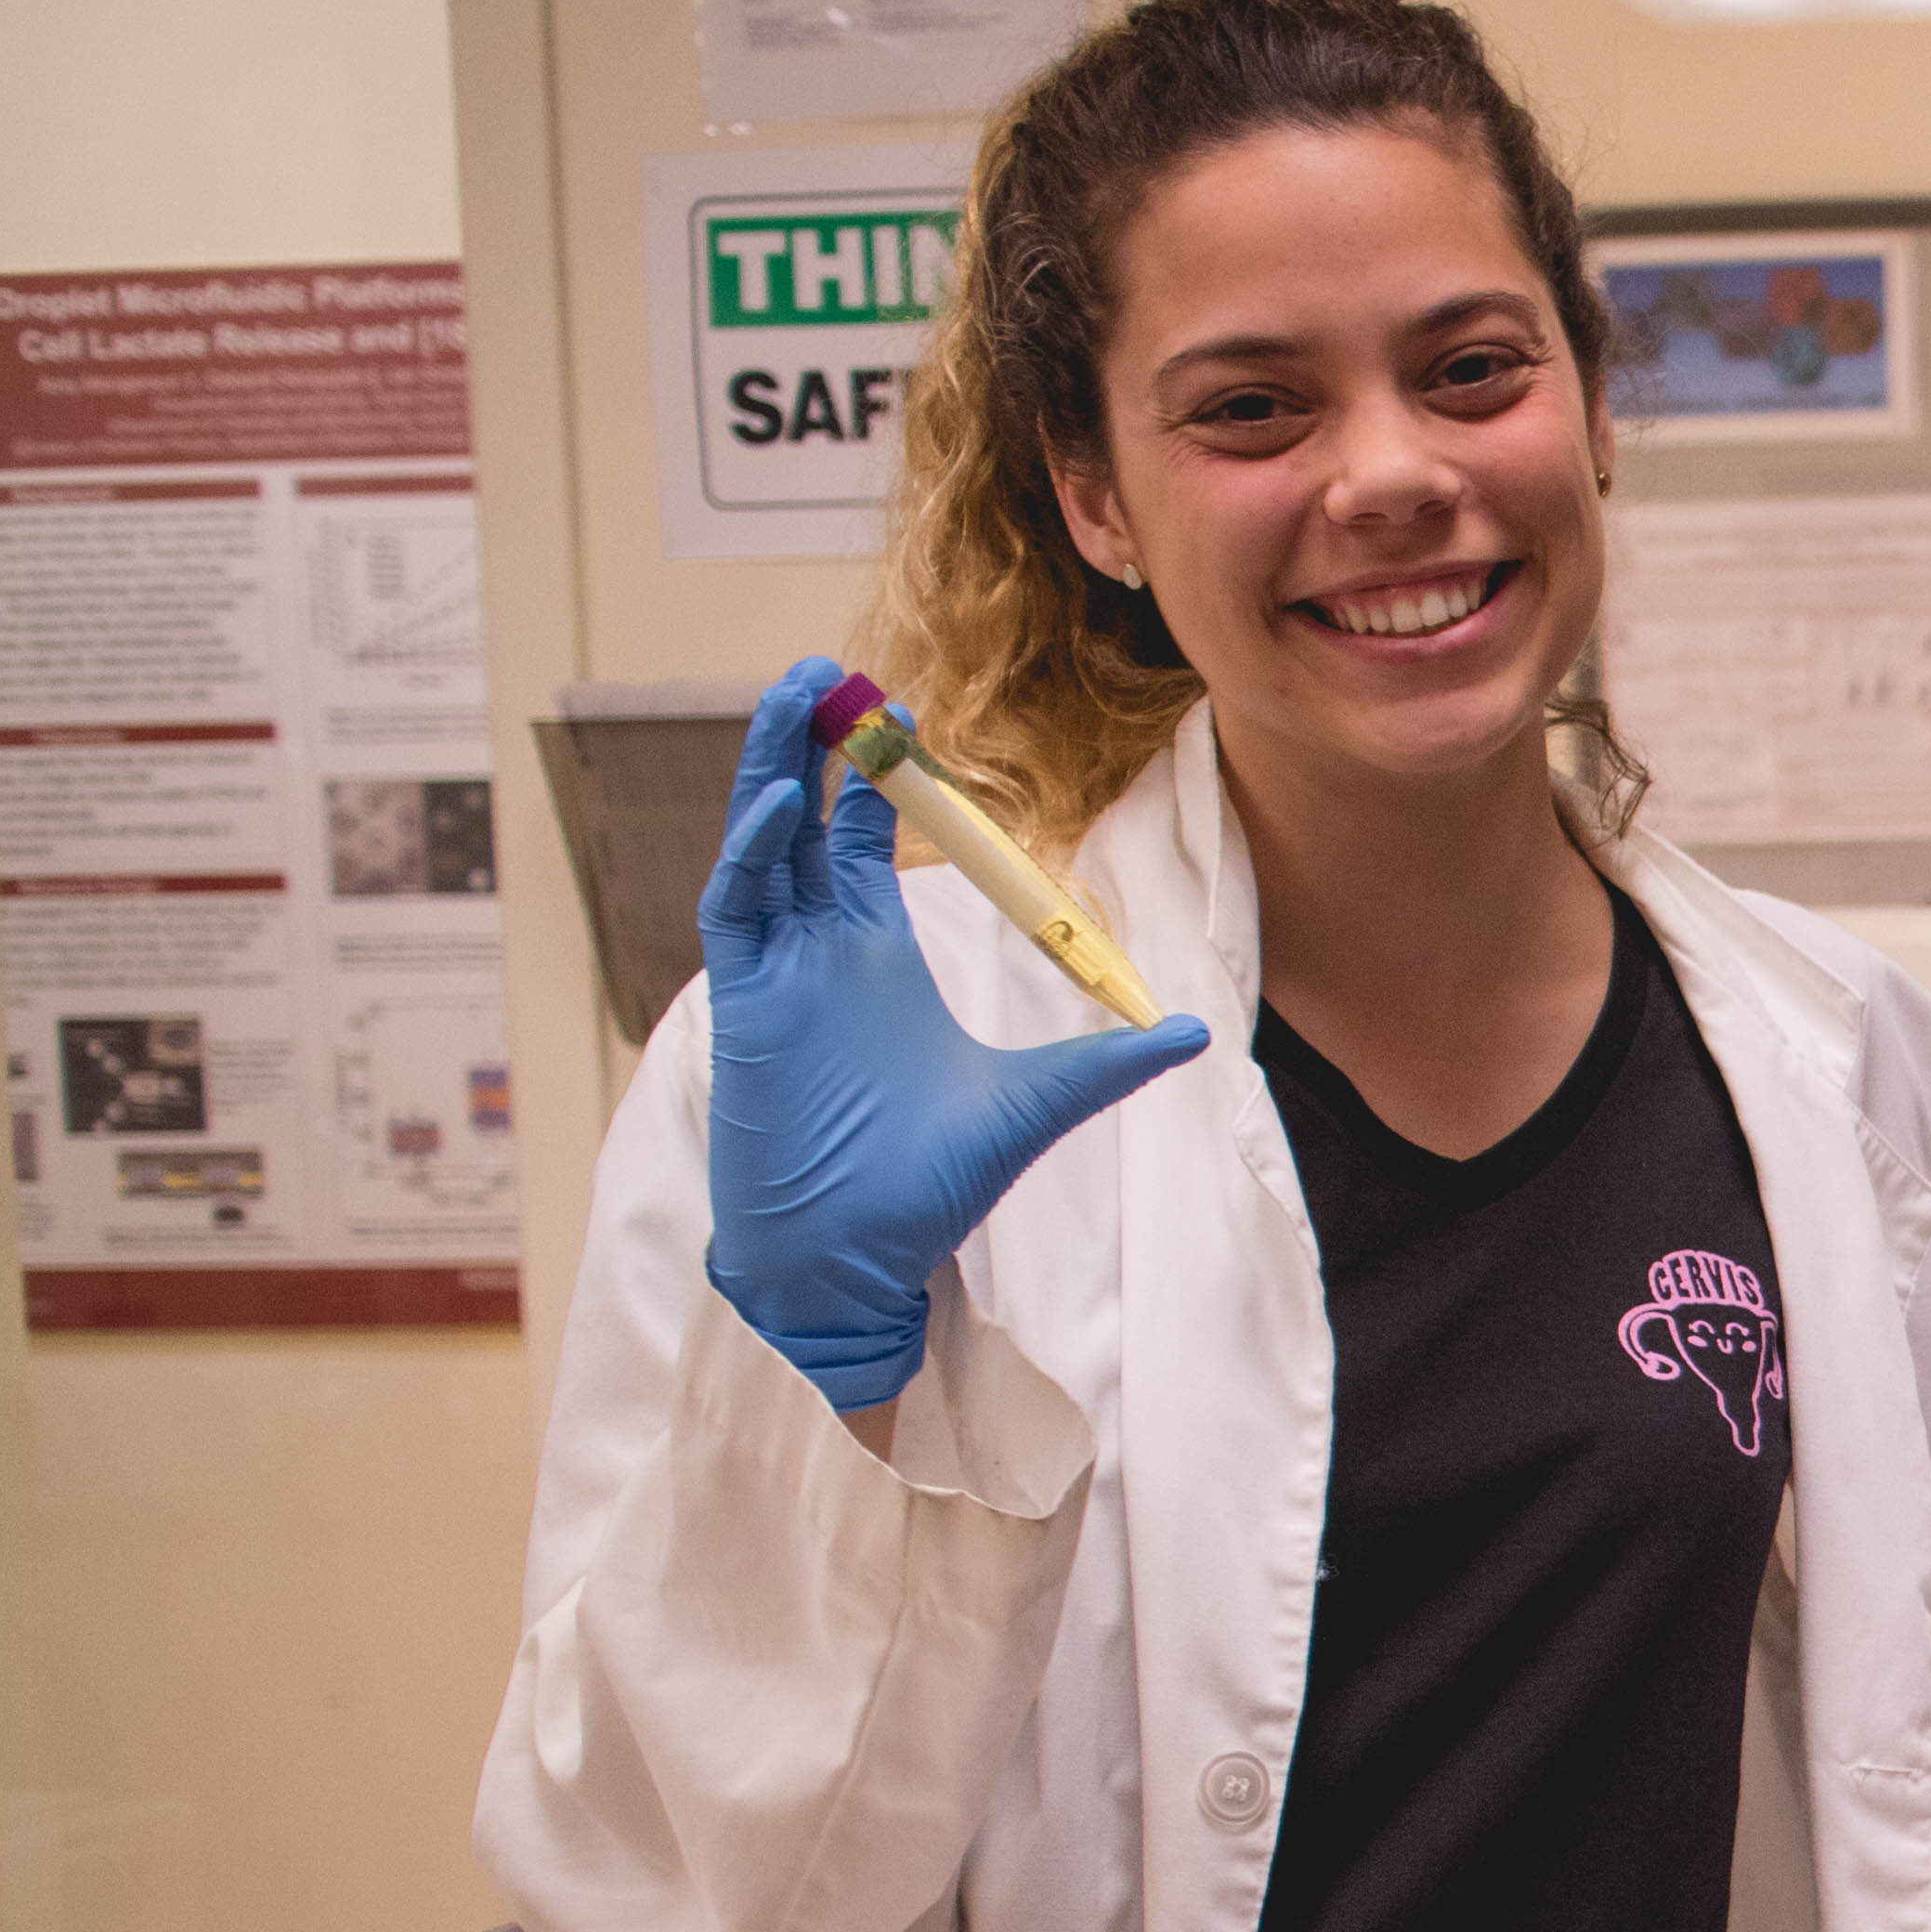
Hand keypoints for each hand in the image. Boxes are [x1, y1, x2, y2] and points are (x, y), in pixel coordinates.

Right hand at [697, 661, 1203, 1409]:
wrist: (855, 1262)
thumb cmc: (926, 1188)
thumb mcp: (1032, 1105)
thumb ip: (1104, 1062)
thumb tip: (1193, 1033)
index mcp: (876, 957)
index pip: (864, 838)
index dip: (877, 774)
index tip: (903, 711)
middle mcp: (819, 951)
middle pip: (802, 819)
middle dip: (808, 742)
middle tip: (825, 669)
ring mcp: (777, 974)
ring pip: (759, 846)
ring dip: (768, 771)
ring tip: (791, 697)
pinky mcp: (745, 1008)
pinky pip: (737, 911)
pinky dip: (752, 855)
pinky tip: (778, 804)